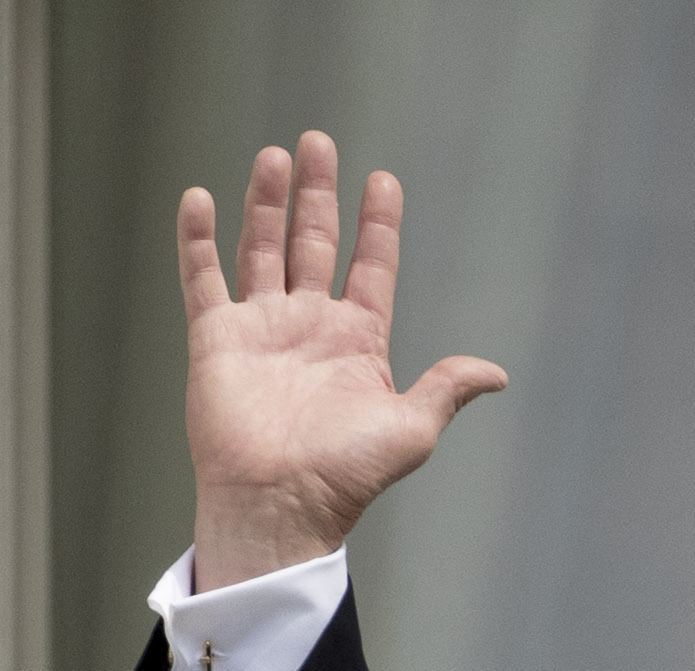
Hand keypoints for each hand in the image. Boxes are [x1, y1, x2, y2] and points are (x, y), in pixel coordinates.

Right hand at [178, 134, 508, 588]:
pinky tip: (200, 199)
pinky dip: (198, 239)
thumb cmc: (346, 476)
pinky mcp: (216, 338)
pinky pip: (203, 278)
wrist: (280, 504)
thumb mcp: (410, 430)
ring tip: (275, 157)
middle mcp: (309, 326)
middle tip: (318, 142)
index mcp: (357, 342)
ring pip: (263, 248)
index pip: (370, 267)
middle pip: (315, 243)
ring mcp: (261, 328)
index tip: (384, 181)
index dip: (378, 225)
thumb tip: (496, 373)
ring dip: (267, 203)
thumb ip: (446, 390)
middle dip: (318, 194)